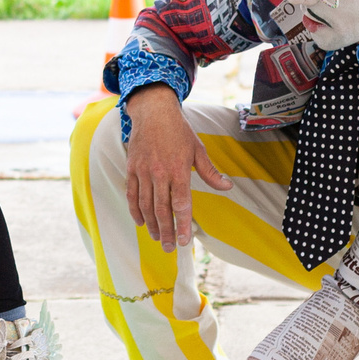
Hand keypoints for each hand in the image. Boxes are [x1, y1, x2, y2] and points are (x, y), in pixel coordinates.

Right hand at [123, 87, 227, 249]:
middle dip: (167, 231)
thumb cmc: (179, 130)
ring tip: (157, 238)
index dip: (183, 224)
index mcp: (178, 170)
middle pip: (162, 209)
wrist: (153, 111)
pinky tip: (141, 222)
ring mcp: (143, 171)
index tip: (185, 241)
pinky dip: (135, 210)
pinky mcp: (132, 168)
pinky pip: (132, 194)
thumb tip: (227, 187)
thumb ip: (210, 172)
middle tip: (170, 248)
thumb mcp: (198, 149)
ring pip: (146, 205)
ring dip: (151, 224)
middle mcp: (159, 173)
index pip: (181, 204)